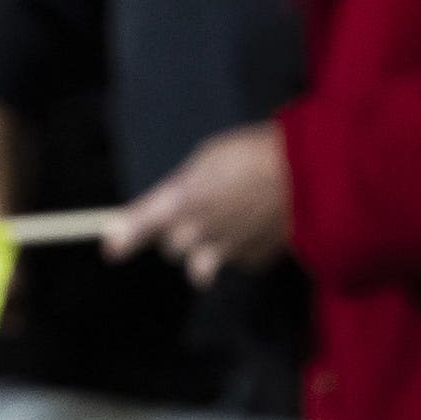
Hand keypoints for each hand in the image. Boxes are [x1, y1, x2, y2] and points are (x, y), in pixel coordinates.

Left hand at [107, 120, 293, 282]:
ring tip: (228, 225)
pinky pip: (235, 261)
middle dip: (181, 234)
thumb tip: (166, 207)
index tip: (111, 250)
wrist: (308, 175)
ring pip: (199, 265)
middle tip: (202, 213)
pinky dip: (240, 249)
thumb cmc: (256, 154)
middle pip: (172, 247)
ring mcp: (225, 250)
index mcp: (183, 199)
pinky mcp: (251, 262)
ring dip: (206, 250)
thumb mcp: (209, 157)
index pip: (140, 225)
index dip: (124, 239)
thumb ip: (180, 188)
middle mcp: (197, 230)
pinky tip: (257, 227)